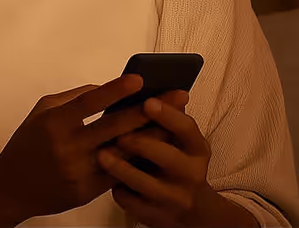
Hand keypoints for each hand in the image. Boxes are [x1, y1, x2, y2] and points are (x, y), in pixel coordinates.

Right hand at [0, 75, 189, 223]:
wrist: (9, 188)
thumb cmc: (27, 143)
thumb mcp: (41, 112)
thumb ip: (72, 98)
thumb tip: (105, 87)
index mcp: (54, 123)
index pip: (89, 102)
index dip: (115, 90)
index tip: (140, 79)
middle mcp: (68, 147)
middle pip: (115, 127)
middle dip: (149, 110)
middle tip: (178, 96)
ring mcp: (79, 172)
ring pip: (123, 151)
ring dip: (153, 135)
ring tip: (177, 121)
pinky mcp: (86, 191)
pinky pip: (119, 173)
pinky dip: (139, 159)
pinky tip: (158, 147)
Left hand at [97, 95, 259, 227]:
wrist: (190, 210)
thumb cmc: (177, 162)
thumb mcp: (181, 142)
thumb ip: (167, 118)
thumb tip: (145, 85)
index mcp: (198, 149)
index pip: (186, 128)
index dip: (167, 115)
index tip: (147, 101)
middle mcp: (191, 174)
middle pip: (164, 155)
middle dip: (138, 142)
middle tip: (116, 132)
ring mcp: (173, 198)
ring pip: (142, 182)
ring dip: (120, 167)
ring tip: (101, 155)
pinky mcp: (155, 217)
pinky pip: (130, 202)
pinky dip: (117, 190)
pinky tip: (104, 180)